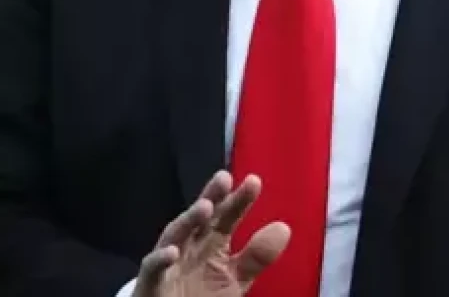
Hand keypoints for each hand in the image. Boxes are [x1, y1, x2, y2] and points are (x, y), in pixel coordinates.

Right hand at [133, 171, 289, 296]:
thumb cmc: (200, 295)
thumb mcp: (236, 278)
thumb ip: (257, 255)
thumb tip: (284, 228)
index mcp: (211, 242)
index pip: (226, 217)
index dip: (239, 200)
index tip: (254, 181)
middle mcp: (188, 247)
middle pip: (200, 220)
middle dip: (211, 198)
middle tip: (224, 179)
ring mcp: (168, 264)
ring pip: (175, 237)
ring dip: (188, 221)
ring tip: (205, 207)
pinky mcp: (150, 284)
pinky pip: (152, 270)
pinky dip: (160, 260)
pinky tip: (172, 251)